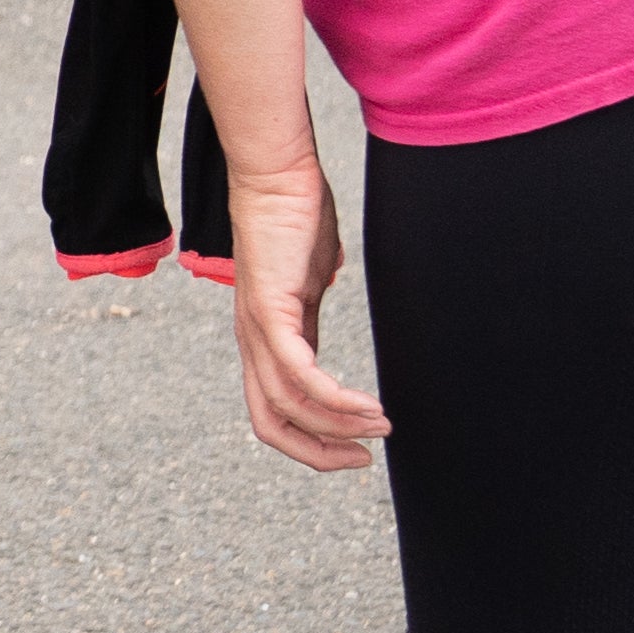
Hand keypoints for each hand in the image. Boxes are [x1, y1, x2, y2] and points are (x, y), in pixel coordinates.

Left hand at [221, 138, 390, 473]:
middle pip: (271, 424)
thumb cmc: (297, 218)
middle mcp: (253, 342)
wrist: (277, 174)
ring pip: (288, 405)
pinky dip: (332, 399)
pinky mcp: (269, 310)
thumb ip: (314, 309)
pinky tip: (367, 405)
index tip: (356, 449)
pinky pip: (298, 374)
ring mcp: (256, 329)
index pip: (275, 411)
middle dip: (319, 452)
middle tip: (365, 458)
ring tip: (380, 427)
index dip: (312, 440)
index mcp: (265, 339)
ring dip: (338, 426)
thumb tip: (326, 316)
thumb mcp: (310, 277)